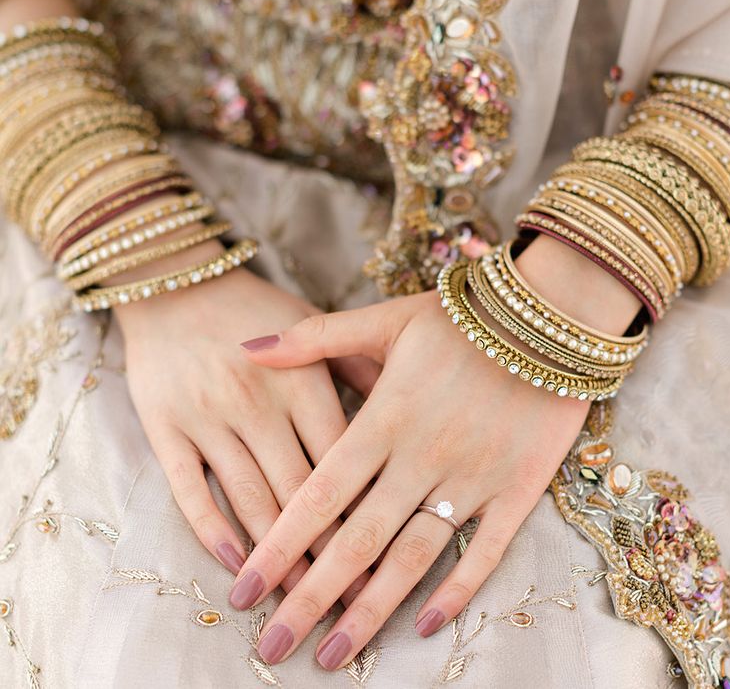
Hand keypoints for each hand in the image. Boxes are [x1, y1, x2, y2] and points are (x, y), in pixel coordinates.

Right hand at [114, 252, 372, 604]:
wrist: (175, 285)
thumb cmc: (255, 308)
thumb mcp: (311, 325)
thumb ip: (356, 364)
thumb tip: (404, 408)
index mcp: (302, 380)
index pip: (342, 460)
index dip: (365, 511)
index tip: (387, 558)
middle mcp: (258, 404)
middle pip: (301, 492)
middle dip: (328, 552)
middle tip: (353, 601)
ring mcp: (209, 419)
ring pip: (250, 500)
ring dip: (276, 556)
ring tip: (298, 601)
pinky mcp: (166, 429)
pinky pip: (189, 490)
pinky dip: (212, 530)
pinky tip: (235, 563)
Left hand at [232, 236, 640, 668]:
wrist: (552, 313)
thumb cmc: (461, 317)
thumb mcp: (384, 320)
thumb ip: (314, 339)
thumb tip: (246, 349)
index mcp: (384, 419)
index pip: (318, 496)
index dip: (279, 547)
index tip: (244, 591)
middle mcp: (422, 457)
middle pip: (356, 542)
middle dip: (311, 598)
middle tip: (274, 646)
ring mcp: (472, 478)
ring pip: (413, 558)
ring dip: (371, 611)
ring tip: (333, 655)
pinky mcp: (517, 489)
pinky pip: (485, 551)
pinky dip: (457, 591)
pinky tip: (425, 627)